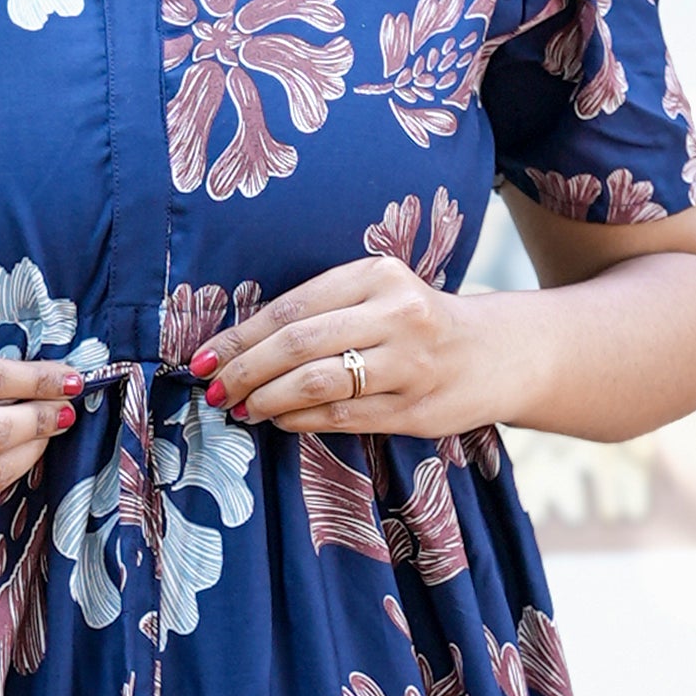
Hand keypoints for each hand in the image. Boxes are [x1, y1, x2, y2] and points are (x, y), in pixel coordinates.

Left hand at [195, 256, 499, 439]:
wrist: (492, 353)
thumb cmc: (415, 322)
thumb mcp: (376, 294)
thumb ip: (320, 310)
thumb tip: (238, 344)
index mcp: (378, 275)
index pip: (290, 309)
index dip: (239, 337)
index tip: (202, 358)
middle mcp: (397, 315)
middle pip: (298, 345)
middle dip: (245, 371)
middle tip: (215, 389)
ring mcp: (410, 364)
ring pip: (316, 384)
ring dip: (267, 400)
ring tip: (242, 408)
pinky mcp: (415, 408)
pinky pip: (341, 416)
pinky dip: (299, 420)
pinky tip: (278, 420)